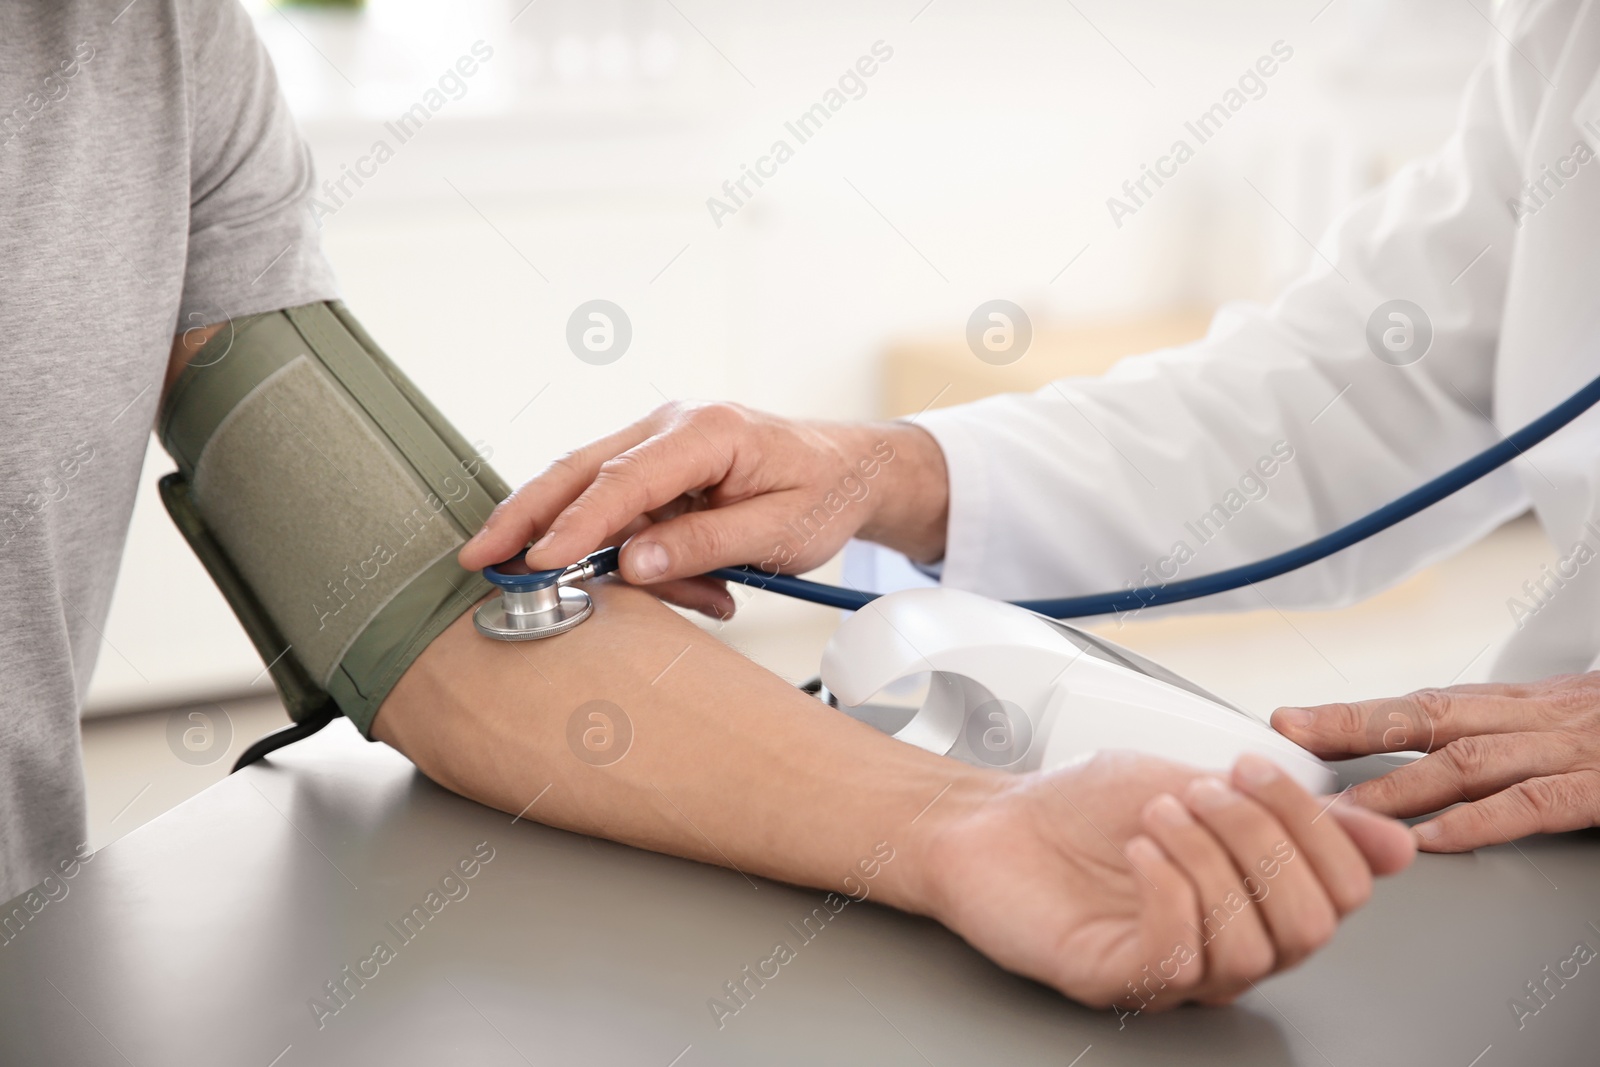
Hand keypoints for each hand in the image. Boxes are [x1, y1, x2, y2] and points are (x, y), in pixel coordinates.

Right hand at [457, 402, 948, 616]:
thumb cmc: (825, 494)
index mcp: (706, 431)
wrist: (853, 471)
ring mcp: (660, 444)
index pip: (624, 480)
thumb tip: (634, 563)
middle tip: (479, 557)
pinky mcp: (659, 469)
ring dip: (590, 548)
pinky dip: (627, 552)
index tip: (539, 561)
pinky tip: (675, 585)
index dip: (577, 524)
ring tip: (638, 589)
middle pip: (580, 470)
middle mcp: (671, 427)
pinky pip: (622, 512)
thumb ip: (706, 545)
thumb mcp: (781, 531)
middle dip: (526, 516)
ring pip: (593, 493)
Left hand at [908, 751, 1413, 1010]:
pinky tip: (1140, 850)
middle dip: (1263, 839)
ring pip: (1252, 948)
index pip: (1344, 890)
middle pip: (1312, 926)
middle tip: (1200, 790)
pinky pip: (1179, 960)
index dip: (1314, 824)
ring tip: (1159, 815)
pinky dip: (1170, 891)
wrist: (988, 818)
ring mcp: (1174, 972)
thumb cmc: (1079, 807)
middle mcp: (1226, 945)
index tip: (1252, 765)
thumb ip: (1286, 812)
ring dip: (1210, 860)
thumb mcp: (1194, 786)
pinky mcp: (1119, 982)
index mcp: (1256, 898)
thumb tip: (1391, 838)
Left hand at [1271, 673, 1599, 851]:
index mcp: (1520, 704)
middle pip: (1425, 716)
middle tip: (1285, 742)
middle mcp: (1535, 717)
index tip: (1286, 721)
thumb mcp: (1559, 721)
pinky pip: (1536, 802)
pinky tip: (1434, 838)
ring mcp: (1572, 748)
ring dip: (1397, 782)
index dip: (1350, 712)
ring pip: (1467, 758)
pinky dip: (1481, 820)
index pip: (1420, 704)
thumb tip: (1417, 766)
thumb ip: (1496, 736)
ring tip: (1340, 806)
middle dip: (1349, 727)